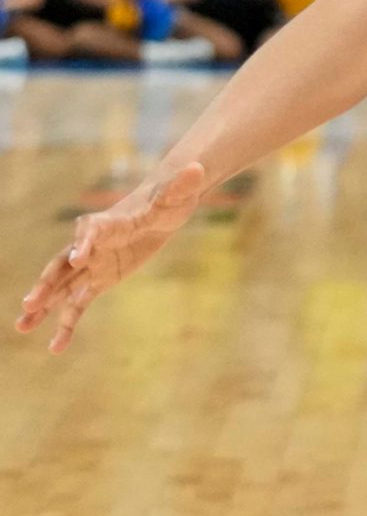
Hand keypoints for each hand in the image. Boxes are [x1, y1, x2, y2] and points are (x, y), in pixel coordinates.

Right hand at [16, 163, 207, 353]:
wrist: (163, 210)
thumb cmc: (167, 200)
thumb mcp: (176, 194)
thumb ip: (180, 185)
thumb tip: (196, 168)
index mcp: (106, 223)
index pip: (89, 232)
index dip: (83, 244)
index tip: (79, 258)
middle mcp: (91, 245)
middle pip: (63, 264)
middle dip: (47, 283)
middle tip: (30, 302)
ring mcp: (92, 265)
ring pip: (63, 288)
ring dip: (43, 306)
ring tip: (20, 326)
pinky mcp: (100, 280)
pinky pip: (79, 304)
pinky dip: (67, 324)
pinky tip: (56, 346)